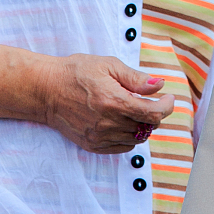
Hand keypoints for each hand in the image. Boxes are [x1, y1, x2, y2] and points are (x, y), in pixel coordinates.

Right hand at [34, 54, 177, 154]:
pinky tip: (125, 123)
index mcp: (114, 101)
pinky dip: (130, 138)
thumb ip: (136, 78)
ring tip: (137, 110)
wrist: (45, 91)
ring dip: (143, 126)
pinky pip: (122, 148)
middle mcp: (107, 123)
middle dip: (156, 114)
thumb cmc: (76, 73)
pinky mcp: (91, 145)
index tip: (168, 98)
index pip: (153, 113)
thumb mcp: (109, 66)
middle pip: (147, 127)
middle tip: (153, 101)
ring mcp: (99, 137)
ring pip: (136, 139)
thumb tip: (159, 85)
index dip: (166, 107)